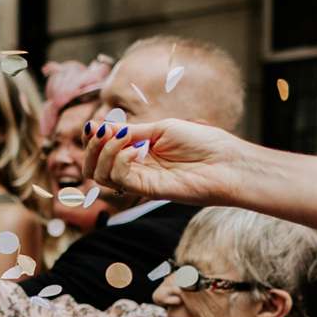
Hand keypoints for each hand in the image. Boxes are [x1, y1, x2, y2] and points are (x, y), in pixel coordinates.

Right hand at [81, 117, 255, 208]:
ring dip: (103, 153)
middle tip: (100, 132)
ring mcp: (139, 180)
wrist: (226, 162)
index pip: (102, 150)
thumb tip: (100, 126)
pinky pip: (119, 179)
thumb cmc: (201, 142)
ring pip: (100, 175)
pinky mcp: (146, 190)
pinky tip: (136, 149)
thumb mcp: (161, 128)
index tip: (94, 125)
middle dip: (91, 147)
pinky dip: (119, 161)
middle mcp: (135, 168)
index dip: (93, 139)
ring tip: (123, 139)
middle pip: (94, 166)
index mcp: (138, 151)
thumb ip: (131, 131)